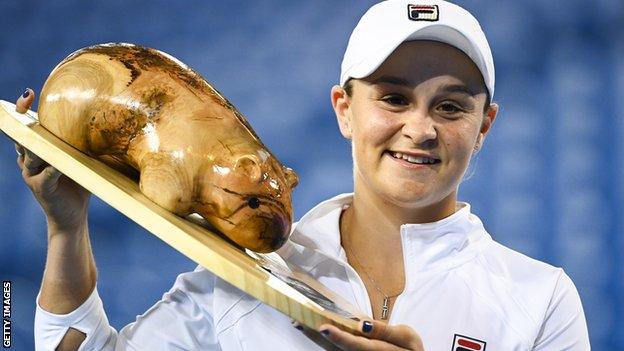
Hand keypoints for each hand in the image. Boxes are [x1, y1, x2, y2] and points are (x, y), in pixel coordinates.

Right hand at [13, 88, 90, 232]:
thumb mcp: (81, 159)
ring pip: (29, 152)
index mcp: (38, 150)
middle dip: (21, 115)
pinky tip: (58, 162)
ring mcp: (32, 174)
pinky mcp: (41, 188)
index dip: (23, 109)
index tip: (29, 93)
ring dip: (36, 139)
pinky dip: (51, 167)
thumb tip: (108, 122)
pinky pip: (45, 174)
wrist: (73, 216)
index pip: (26, 126)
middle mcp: (30, 160)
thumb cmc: (79, 184)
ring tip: (41, 126)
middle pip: (21, 134)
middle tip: (26, 97)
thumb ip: (84, 143)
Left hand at [293, 319, 423, 350]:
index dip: (339, 337)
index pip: (355, 344)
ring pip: (332, 350)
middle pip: (336, 348)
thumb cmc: (410, 349)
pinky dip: (323, 341)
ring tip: (299, 323)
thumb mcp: (407, 337)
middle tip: (298, 322)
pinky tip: (311, 331)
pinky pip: (335, 350)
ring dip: (315, 339)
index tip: (324, 328)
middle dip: (316, 336)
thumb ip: (385, 331)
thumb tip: (364, 324)